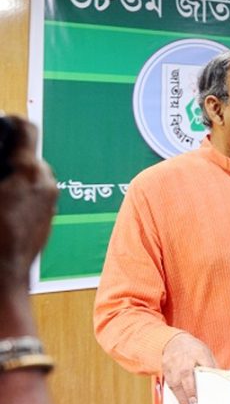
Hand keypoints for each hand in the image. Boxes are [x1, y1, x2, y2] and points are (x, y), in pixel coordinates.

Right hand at [0, 116, 56, 291]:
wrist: (2, 280)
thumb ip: (0, 165)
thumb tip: (2, 159)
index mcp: (26, 170)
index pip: (25, 128)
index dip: (9, 123)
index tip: (0, 124)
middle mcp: (45, 181)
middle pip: (25, 155)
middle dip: (5, 158)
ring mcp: (50, 200)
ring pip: (28, 174)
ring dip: (11, 177)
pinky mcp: (47, 216)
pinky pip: (32, 193)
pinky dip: (16, 193)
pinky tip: (1, 208)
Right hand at [162, 333, 216, 403]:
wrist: (174, 341)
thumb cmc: (193, 348)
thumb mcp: (206, 352)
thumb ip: (212, 365)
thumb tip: (220, 377)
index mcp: (197, 354)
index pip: (203, 366)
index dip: (206, 375)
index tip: (205, 387)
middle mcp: (183, 360)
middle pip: (186, 377)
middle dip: (189, 391)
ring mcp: (172, 365)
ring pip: (175, 384)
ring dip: (180, 397)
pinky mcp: (165, 370)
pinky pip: (169, 384)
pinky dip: (174, 394)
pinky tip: (179, 402)